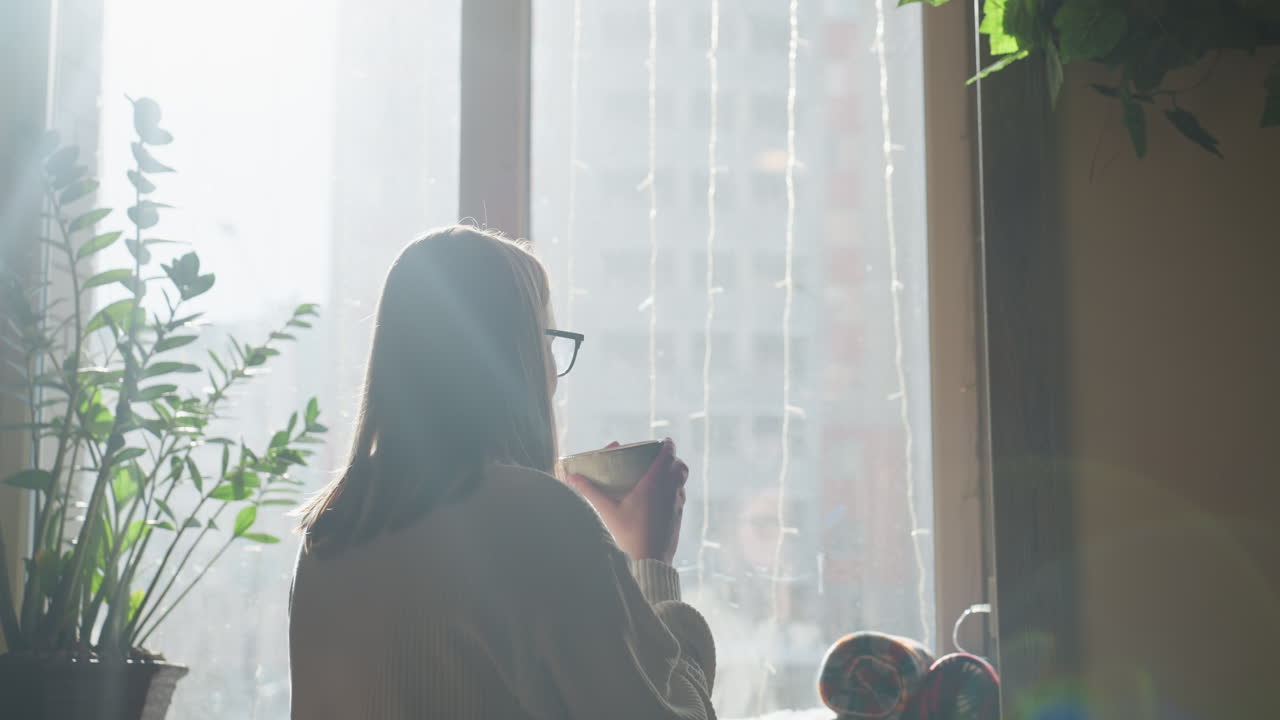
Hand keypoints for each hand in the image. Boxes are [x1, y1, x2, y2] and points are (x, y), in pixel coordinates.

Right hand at [565, 438, 687, 563]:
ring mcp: (677, 505)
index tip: (663, 441)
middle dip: (673, 459)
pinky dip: (674, 490)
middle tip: (661, 458)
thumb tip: (571, 476)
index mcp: (654, 484)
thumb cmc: (629, 536)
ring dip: (675, 474)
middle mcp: (670, 491)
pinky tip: (662, 498)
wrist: (650, 562)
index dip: (668, 445)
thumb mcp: (607, 511)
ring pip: (682, 482)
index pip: (668, 455)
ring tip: (661, 475)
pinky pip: (680, 497)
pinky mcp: (678, 517)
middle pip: (680, 466)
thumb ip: (590, 491)